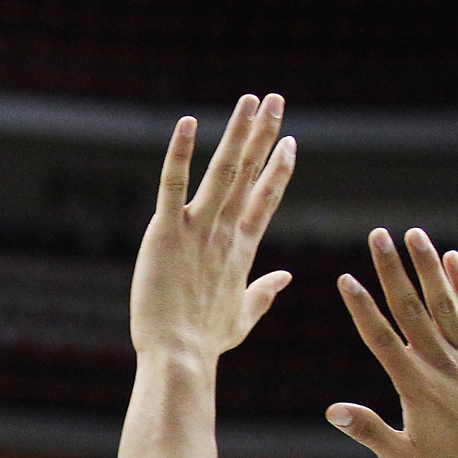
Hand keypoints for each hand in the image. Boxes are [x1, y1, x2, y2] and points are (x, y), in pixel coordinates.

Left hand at [128, 93, 296, 360]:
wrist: (179, 357)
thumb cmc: (206, 343)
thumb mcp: (242, 316)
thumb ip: (265, 292)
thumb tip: (285, 276)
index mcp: (243, 250)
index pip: (266, 200)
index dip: (278, 170)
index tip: (290, 142)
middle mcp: (226, 233)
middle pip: (251, 174)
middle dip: (264, 135)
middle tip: (276, 100)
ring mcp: (198, 230)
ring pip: (224, 171)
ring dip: (238, 133)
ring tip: (251, 100)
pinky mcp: (167, 232)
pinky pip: (173, 184)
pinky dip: (181, 153)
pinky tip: (189, 122)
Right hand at [327, 229, 457, 457]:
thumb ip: (369, 430)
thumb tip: (332, 410)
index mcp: (416, 387)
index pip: (381, 339)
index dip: (362, 307)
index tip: (346, 278)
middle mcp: (443, 365)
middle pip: (412, 308)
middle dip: (392, 269)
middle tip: (377, 235)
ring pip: (445, 303)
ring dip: (428, 266)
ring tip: (414, 234)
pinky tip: (455, 260)